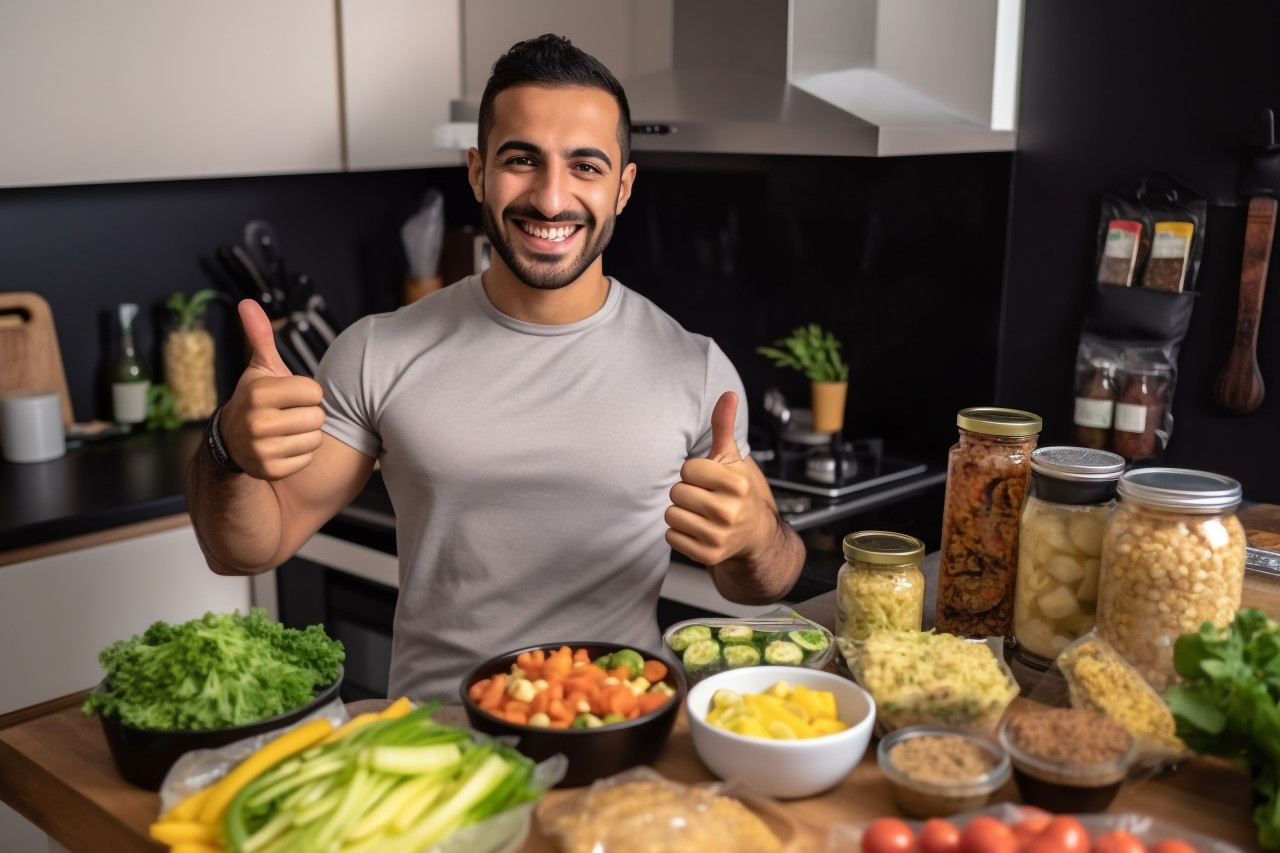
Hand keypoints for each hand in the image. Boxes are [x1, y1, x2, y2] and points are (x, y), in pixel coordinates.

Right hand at [218, 299, 324, 479]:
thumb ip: (260, 335)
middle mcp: (257, 422)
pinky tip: (283, 446)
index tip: (290, 394)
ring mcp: (262, 449)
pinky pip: (308, 459)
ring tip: (286, 429)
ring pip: (314, 439)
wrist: (232, 441)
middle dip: (308, 414)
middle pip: (317, 417)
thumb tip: (247, 302)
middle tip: (288, 413)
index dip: (307, 392)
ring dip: (306, 434)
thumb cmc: (257, 398)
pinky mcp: (270, 470)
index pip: (314, 392)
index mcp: (259, 393)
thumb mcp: (260, 367)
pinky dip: (300, 454)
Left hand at [665, 391, 772, 565]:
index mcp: (736, 484)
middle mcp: (729, 511)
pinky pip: (671, 537)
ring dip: (680, 513)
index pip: (687, 469)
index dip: (694, 472)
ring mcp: (719, 536)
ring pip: (671, 515)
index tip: (708, 479)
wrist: (755, 534)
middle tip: (704, 497)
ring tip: (700, 513)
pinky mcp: (708, 555)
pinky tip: (698, 529)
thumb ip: (724, 426)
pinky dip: (680, 533)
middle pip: (677, 492)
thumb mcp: (732, 458)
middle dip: (686, 492)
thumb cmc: (737, 491)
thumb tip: (727, 394)